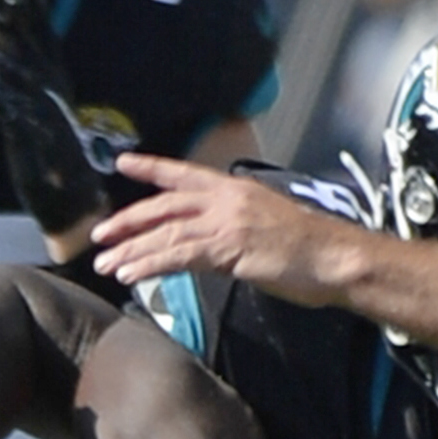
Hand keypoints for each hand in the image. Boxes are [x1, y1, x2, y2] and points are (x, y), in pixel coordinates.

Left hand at [97, 157, 384, 304]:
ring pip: (165, 233)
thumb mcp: (269, 227)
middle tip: (99, 236)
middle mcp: (226, 199)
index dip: (151, 168)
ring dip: (132, 250)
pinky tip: (132, 275)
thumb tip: (214, 246)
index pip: (184, 175)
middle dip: (128, 221)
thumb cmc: (314, 249)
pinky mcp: (228, 247)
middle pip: (164, 206)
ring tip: (107, 265)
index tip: (122, 164)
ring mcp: (226, 222)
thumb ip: (235, 229)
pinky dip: (151, 264)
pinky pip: (179, 255)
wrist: (338, 258)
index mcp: (236, 189)